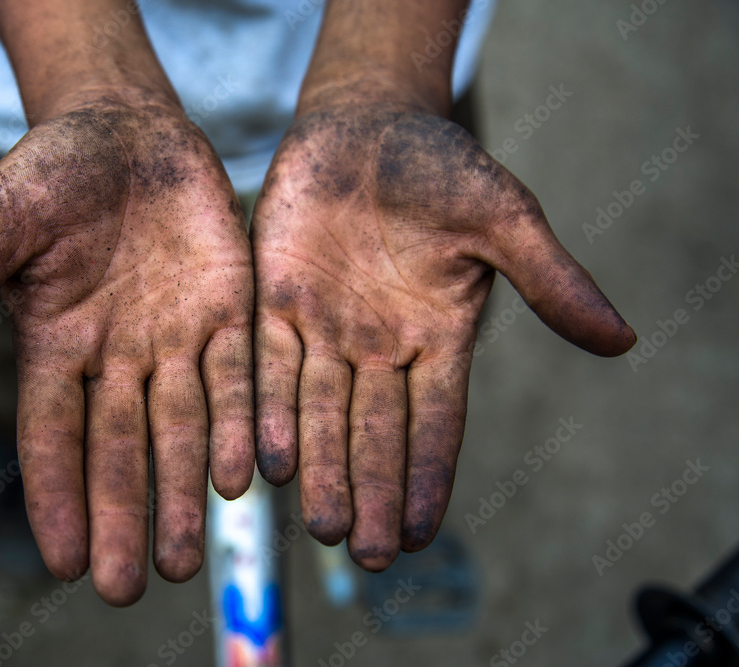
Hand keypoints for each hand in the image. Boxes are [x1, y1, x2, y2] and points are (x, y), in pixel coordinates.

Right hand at [0, 94, 253, 605]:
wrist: (129, 130)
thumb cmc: (50, 174)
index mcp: (56, 344)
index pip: (53, 434)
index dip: (58, 495)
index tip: (63, 561)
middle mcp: (117, 357)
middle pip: (121, 449)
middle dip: (124, 515)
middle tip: (132, 587)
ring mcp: (175, 338)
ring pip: (182, 428)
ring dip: (185, 492)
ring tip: (189, 558)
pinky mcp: (228, 311)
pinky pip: (235, 376)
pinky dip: (237, 424)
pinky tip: (242, 475)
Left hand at [252, 105, 633, 569]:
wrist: (365, 124)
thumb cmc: (441, 167)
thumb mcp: (502, 218)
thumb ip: (549, 279)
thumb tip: (621, 341)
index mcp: (436, 336)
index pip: (434, 421)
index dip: (426, 475)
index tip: (418, 532)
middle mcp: (378, 346)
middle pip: (373, 431)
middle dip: (369, 490)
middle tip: (365, 553)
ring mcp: (325, 327)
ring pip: (320, 411)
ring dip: (320, 468)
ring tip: (321, 526)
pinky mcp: (276, 302)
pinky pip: (272, 366)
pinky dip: (270, 411)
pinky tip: (269, 460)